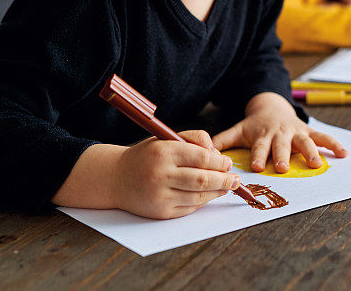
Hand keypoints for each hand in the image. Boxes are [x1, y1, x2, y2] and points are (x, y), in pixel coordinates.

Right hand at [111, 130, 239, 218]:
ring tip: (227, 187)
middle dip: (224, 180)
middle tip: (235, 179)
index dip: (220, 162)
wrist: (115, 178)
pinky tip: (209, 195)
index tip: (228, 163)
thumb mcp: (166, 138)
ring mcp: (160, 195)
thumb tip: (217, 152)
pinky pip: (189, 207)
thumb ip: (194, 138)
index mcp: (164, 152)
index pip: (202, 157)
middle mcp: (161, 174)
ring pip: (199, 196)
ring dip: (218, 192)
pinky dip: (203, 201)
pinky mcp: (160, 212)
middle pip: (203, 179)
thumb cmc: (146, 156)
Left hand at [211, 92, 347, 173]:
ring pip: (305, 143)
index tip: (256, 166)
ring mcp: (296, 133)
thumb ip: (222, 141)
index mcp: (262, 135)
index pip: (259, 147)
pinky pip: (324, 138)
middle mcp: (280, 134)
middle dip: (282, 156)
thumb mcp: (238, 130)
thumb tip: (204, 151)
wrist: (272, 107)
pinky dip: (334, 145)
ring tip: (317, 165)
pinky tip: (344, 154)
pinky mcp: (309, 132)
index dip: (258, 156)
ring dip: (311, 153)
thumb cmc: (254, 125)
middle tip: (283, 168)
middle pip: (281, 146)